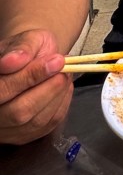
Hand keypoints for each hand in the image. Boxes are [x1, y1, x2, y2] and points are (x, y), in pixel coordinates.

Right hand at [0, 30, 70, 144]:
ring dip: (57, 98)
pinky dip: (60, 106)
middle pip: (19, 112)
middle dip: (48, 90)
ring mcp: (5, 128)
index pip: (3, 89)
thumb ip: (22, 48)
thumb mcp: (27, 39)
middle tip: (64, 71)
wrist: (31, 61)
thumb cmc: (28, 50)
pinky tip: (63, 89)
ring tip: (65, 76)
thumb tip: (13, 61)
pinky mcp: (21, 136)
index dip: (30, 77)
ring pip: (34, 122)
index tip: (57, 61)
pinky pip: (45, 127)